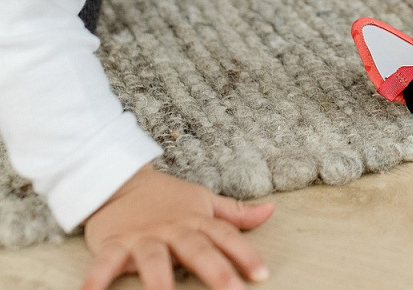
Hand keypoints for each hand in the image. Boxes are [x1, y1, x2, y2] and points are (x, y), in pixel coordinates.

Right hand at [81, 164, 273, 289]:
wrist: (121, 179)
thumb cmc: (168, 199)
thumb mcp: (204, 202)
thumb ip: (236, 213)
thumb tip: (271, 211)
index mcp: (196, 221)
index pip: (226, 236)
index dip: (245, 254)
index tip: (263, 275)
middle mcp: (173, 229)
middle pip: (197, 249)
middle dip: (215, 271)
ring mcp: (143, 237)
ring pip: (153, 258)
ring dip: (159, 279)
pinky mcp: (113, 243)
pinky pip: (105, 262)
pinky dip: (96, 279)